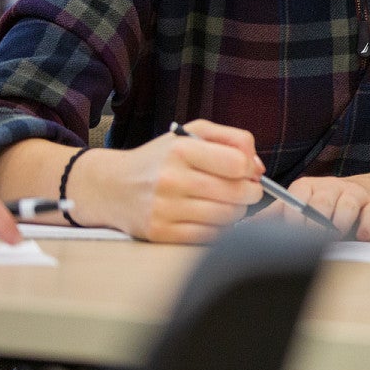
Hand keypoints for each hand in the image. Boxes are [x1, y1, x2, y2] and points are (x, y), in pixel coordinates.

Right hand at [86, 120, 264, 242]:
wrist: (112, 186)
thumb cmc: (161, 158)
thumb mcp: (193, 133)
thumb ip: (233, 140)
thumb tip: (258, 168)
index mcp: (181, 150)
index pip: (237, 163)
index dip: (250, 169)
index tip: (248, 172)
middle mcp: (171, 179)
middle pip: (236, 193)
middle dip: (250, 192)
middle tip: (245, 190)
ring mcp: (165, 208)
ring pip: (226, 217)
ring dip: (236, 211)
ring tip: (226, 202)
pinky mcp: (161, 233)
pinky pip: (208, 236)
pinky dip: (217, 228)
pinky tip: (211, 217)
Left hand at [255, 175, 369, 239]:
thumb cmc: (328, 204)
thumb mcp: (301, 206)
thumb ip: (274, 216)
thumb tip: (240, 227)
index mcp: (308, 187)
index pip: (297, 201)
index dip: (294, 221)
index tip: (291, 238)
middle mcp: (331, 187)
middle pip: (322, 203)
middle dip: (316, 226)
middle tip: (313, 242)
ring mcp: (355, 194)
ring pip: (346, 206)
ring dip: (340, 225)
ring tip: (336, 239)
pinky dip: (366, 226)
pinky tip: (360, 236)